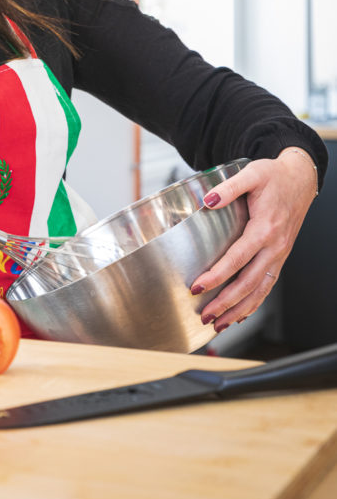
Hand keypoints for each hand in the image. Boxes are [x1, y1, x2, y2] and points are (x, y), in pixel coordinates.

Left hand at [189, 148, 317, 331]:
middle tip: (205, 316)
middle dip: (226, 302)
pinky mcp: (280, 256)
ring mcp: (280, 254)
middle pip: (249, 283)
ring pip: (261, 290)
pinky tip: (242, 313)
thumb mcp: (251, 174)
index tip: (197, 286)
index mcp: (265, 228)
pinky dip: (255, 302)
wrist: (300, 178)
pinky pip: (269, 285)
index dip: (217, 275)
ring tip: (220, 324)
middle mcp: (275, 246)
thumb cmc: (275, 176)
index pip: (237, 259)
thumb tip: (207, 200)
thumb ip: (228, 188)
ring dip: (240, 309)